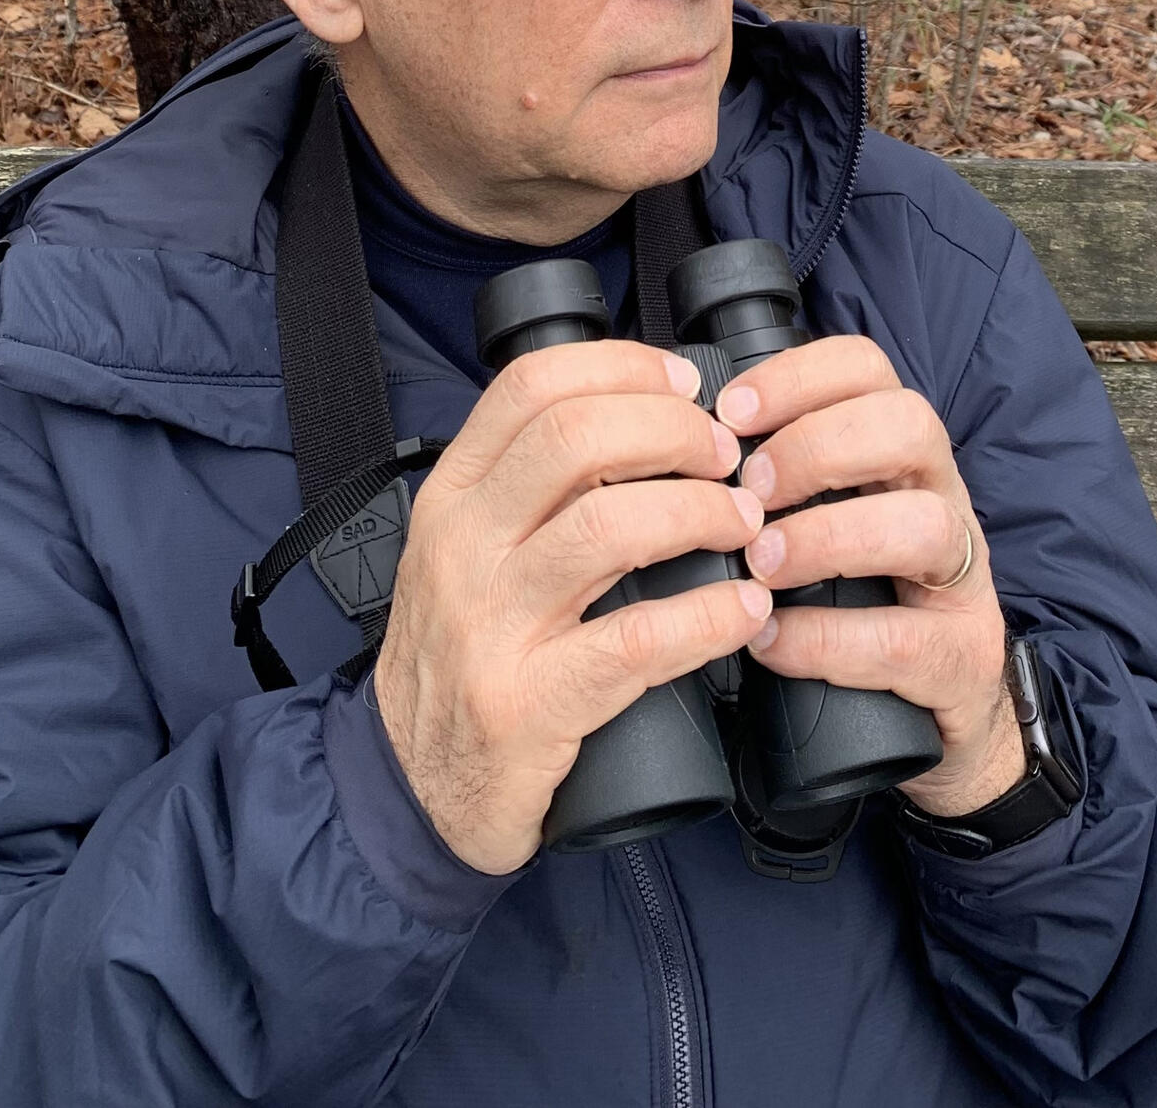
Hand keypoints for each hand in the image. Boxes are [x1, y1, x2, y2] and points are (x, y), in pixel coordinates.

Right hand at [372, 342, 772, 874]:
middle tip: (726, 460)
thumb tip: (648, 423)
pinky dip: (708, 617)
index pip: (532, 386)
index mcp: (452, 495)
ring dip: (702, 514)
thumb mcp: (469, 551)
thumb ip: (532, 489)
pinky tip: (744, 611)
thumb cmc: (460, 655)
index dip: (624, 369)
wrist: (411, 786)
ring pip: (610, 527)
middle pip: (577, 439)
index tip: (686, 387)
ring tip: (745, 527)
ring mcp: (489, 626)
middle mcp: (462, 546)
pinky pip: (635, 640)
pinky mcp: (526, 704)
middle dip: (675, 433)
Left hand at [715, 337, 1023, 817]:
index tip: (730, 412)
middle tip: (748, 492)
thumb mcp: (816, 522)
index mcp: (898, 454)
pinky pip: (904, 638)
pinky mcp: (961, 659)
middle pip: (910, 425)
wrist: (931, 720)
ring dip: (827, 537)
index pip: (868, 370)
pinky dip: (827, 638)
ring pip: (924, 525)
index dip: (798, 376)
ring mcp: (963, 580)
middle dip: (816, 448)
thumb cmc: (853, 603)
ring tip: (761, 564)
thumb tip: (673, 451)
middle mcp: (941, 499)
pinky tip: (772, 642)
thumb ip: (768, 483)